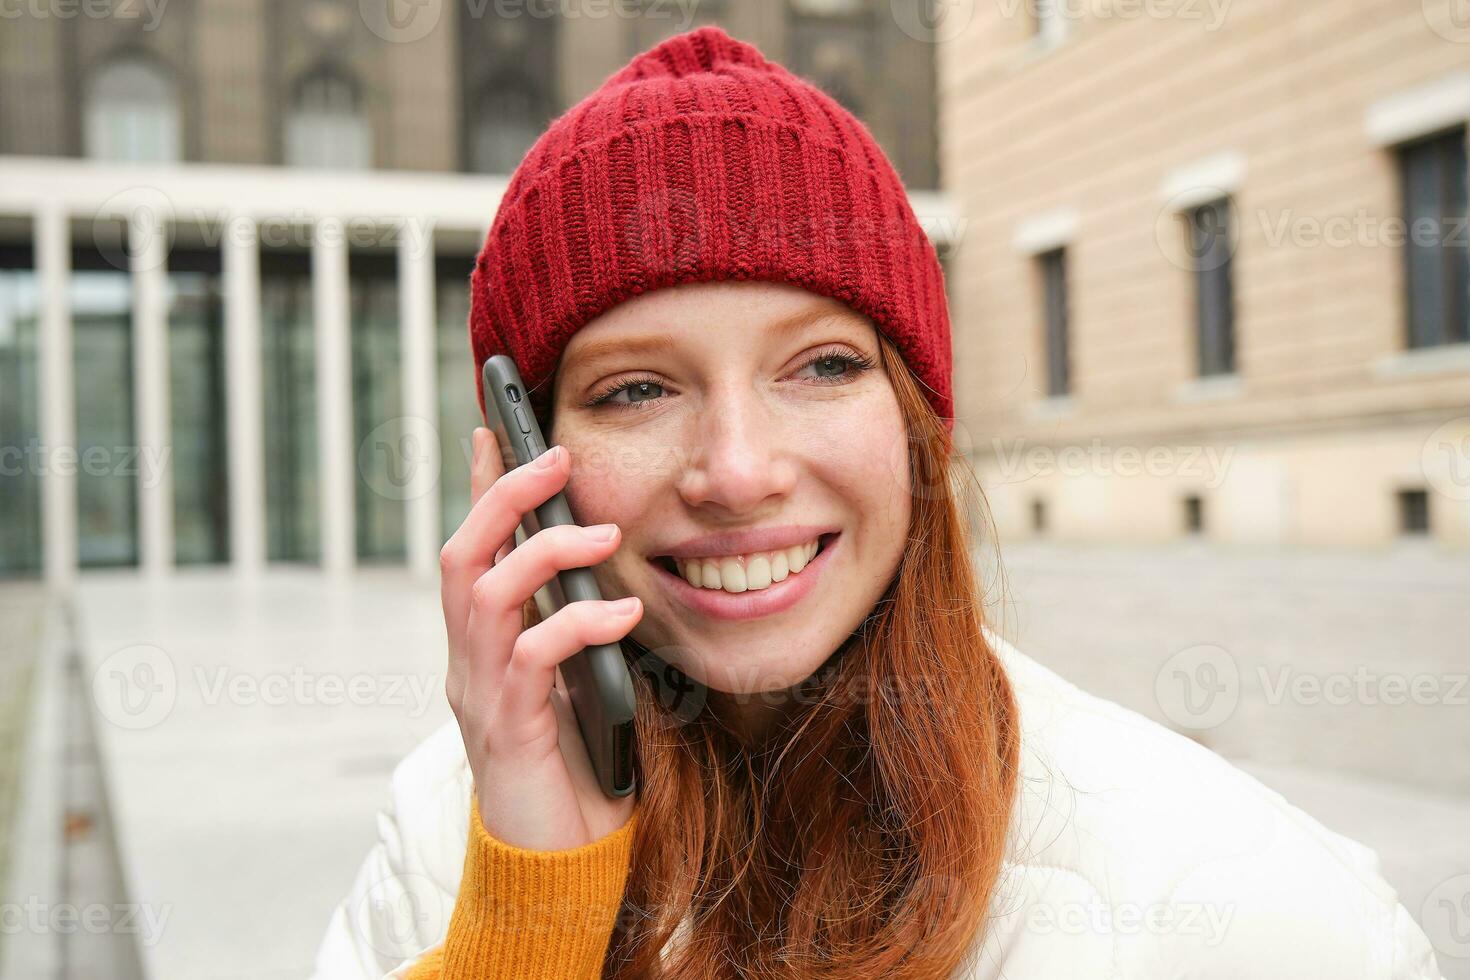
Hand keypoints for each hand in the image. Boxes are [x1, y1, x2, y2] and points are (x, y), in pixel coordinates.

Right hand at [440, 427, 638, 849]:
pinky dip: (574, 624)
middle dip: (503, 496)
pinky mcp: (507, 730)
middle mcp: (470, 661)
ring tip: (603, 535)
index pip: (474, 548)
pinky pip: (530, 659)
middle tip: (555, 457)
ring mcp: (480, 695)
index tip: (496, 425)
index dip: (481, 486)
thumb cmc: (574, 768)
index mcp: (485, 644)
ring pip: (484, 594)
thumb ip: (578, 629)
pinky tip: (621, 616)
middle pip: (460, 554)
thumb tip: (612, 569)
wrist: (556, 863)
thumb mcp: (578, 681)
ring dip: (543, 552)